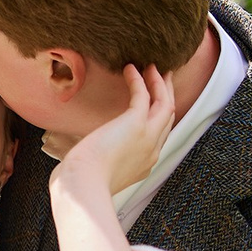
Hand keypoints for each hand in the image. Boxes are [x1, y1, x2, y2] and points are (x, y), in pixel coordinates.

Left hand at [51, 63, 174, 209]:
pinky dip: (139, 80)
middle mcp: (153, 151)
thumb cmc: (83, 181)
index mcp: (145, 164)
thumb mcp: (98, 171)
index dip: (159, 115)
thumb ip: (101, 160)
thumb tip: (87, 154)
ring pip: (165, 104)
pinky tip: (130, 69)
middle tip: (164, 76)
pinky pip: (144, 95)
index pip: (160, 135)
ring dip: (160, 83)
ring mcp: (149, 137)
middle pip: (169, 117)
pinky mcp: (137, 124)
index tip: (154, 101)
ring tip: (153, 66)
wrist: (83, 184)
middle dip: (167, 95)